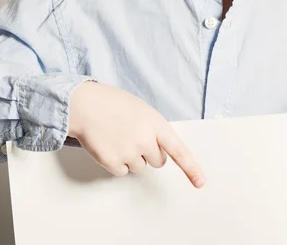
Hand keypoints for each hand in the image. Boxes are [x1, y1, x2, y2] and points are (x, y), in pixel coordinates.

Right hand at [67, 81, 205, 187]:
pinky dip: (117, 163)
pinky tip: (109, 145)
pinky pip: (123, 172)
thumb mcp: (141, 110)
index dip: (191, 168)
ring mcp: (129, 153)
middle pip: (158, 161)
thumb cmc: (112, 104)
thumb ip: (154, 128)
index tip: (200, 182)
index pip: (178, 150)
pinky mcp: (113, 163)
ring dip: (132, 157)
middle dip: (149, 153)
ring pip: (140, 168)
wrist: (85, 105)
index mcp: (155, 124)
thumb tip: (159, 148)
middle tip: (133, 137)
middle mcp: (145, 140)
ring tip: (118, 137)